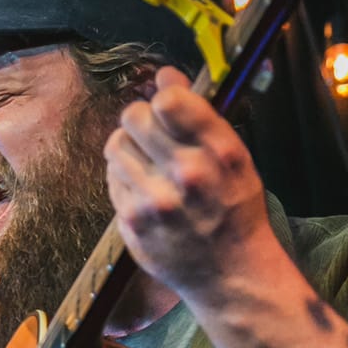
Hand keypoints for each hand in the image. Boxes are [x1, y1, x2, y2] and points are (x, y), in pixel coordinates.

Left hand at [104, 65, 276, 304]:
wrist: (231, 274)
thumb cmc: (235, 208)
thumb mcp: (234, 158)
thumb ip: (199, 115)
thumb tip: (164, 74)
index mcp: (219, 152)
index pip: (169, 99)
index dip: (164, 97)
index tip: (168, 109)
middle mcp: (188, 174)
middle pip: (134, 116)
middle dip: (141, 120)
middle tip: (152, 135)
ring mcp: (156, 201)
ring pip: (115, 144)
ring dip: (128, 148)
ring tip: (148, 164)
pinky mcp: (132, 223)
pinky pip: (112, 178)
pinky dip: (125, 178)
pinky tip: (145, 190)